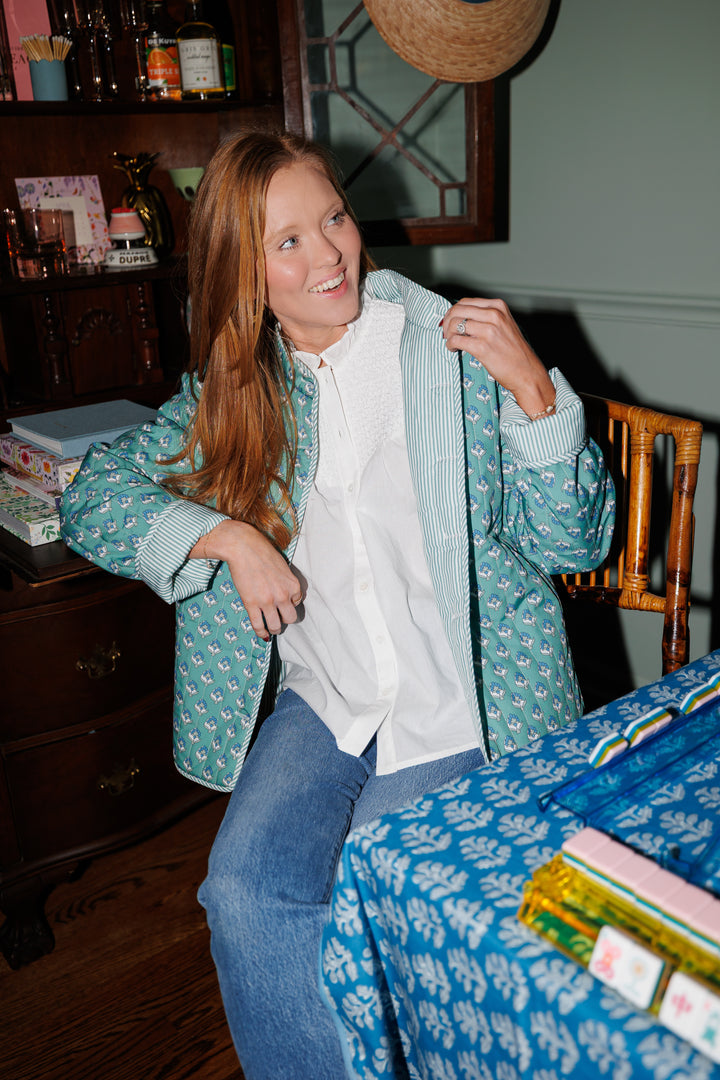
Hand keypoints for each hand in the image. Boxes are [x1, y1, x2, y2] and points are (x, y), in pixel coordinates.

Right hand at [191, 520, 302, 640]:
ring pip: (276, 626)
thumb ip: (285, 581)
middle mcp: (283, 595)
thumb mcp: (282, 566)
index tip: (283, 603)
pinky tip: (261, 634)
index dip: (290, 603)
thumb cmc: (261, 552)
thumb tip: (283, 592)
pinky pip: (258, 625)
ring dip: (274, 628)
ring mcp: (267, 601)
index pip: (297, 603)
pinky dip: (261, 632)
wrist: (243, 547)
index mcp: (293, 585)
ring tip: (271, 628)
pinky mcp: (252, 604)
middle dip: (285, 619)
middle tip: (278, 617)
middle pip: (291, 618)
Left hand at [441, 297, 554, 417]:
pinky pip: (456, 340)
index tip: (450, 322)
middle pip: (457, 310)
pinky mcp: (482, 347)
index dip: (453, 312)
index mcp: (498, 307)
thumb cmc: (514, 351)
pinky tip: (454, 349)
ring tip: (451, 342)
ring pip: (454, 324)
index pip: (465, 302)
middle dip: (447, 322)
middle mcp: (494, 315)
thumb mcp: (504, 325)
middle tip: (446, 332)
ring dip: (448, 334)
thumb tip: (460, 317)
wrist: (527, 372)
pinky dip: (450, 345)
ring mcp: (489, 331)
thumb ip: (485, 317)